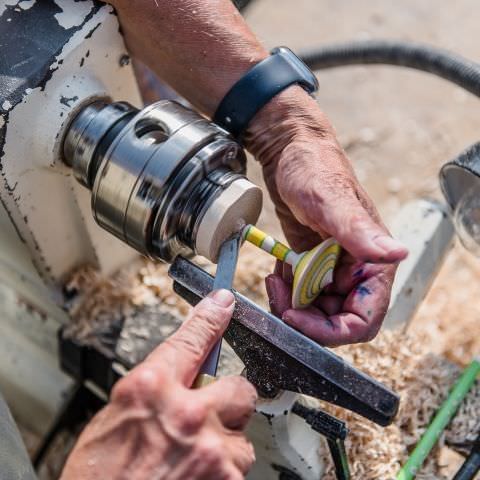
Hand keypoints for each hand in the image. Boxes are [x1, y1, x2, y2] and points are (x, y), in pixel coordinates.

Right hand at [61, 290, 256, 479]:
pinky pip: (239, 465)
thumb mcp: (114, 415)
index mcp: (150, 388)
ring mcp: (210, 449)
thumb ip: (155, 387)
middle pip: (239, 387)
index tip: (225, 303)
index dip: (212, 318)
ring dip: (224, 441)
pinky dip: (222, 470)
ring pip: (242, 432)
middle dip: (227, 399)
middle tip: (209, 415)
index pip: (192, 339)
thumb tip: (185, 370)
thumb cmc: (99, 476)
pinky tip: (195, 476)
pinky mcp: (226, 478)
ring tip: (192, 457)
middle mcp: (186, 413)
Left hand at [245, 86, 407, 346]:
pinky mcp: (312, 266)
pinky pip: (300, 295)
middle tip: (279, 296)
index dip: (330, 330)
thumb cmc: (314, 169)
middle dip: (304, 319)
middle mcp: (356, 272)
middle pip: (334, 322)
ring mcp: (332, 271)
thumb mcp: (331, 200)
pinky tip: (277, 271)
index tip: (297, 317)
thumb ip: (360, 231)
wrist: (289, 154)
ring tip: (276, 279)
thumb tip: (397, 253)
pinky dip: (286, 292)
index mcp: (373, 263)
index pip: (362, 320)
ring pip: (314, 312)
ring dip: (291, 305)